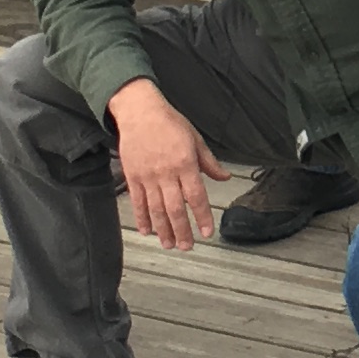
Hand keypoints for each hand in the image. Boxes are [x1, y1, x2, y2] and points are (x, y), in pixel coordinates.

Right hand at [107, 80, 220, 249]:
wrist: (139, 111)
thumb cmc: (169, 122)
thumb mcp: (195, 139)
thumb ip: (209, 162)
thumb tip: (225, 177)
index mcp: (185, 163)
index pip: (196, 196)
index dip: (202, 217)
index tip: (207, 232)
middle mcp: (166, 173)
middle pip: (175, 208)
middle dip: (182, 231)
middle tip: (187, 246)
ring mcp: (148, 176)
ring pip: (156, 209)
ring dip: (163, 230)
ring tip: (169, 244)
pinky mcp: (133, 177)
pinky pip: (138, 202)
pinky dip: (142, 218)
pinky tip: (147, 231)